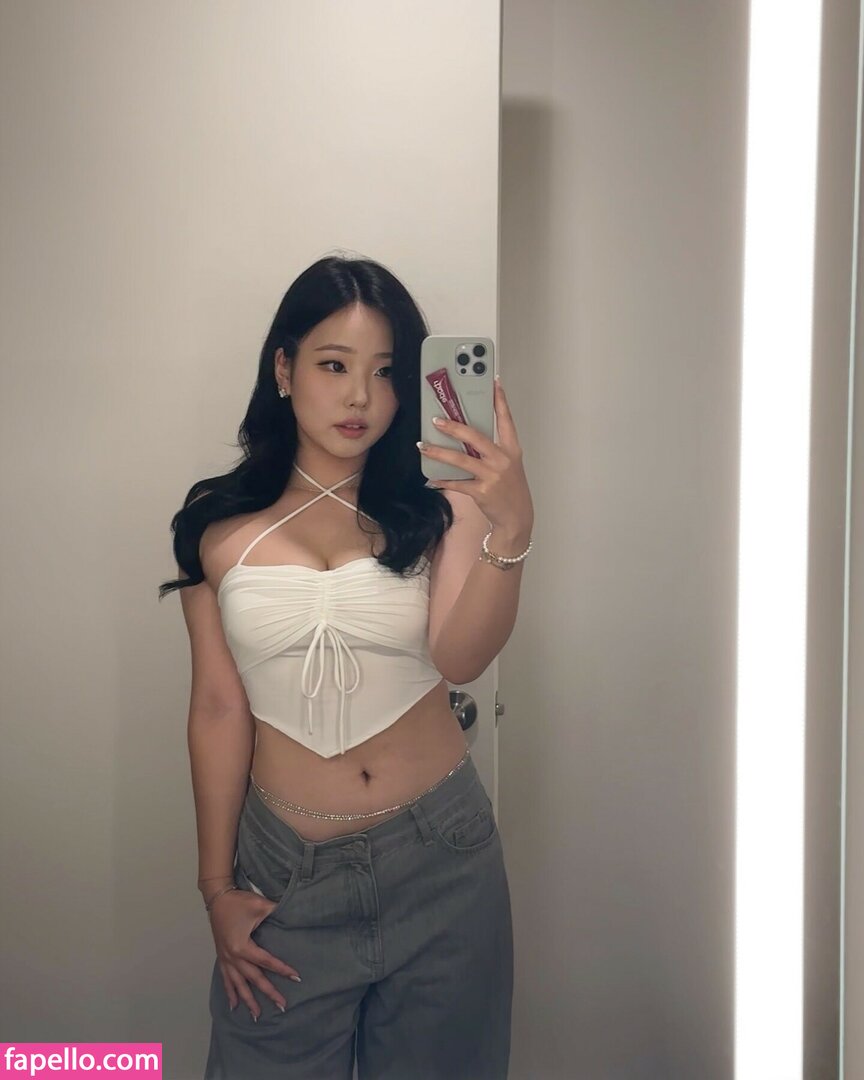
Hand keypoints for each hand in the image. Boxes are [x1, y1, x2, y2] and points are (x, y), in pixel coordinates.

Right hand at [208, 887, 301, 1020]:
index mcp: (242, 947)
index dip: (282, 969)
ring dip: (248, 1000)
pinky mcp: (221, 957)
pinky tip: (234, 1005)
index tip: (296, 977)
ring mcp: (226, 959)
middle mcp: (233, 957)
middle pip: (253, 978)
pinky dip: (230, 993)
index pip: (266, 962)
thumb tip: (294, 916)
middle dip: (268, 992)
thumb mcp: (260, 906)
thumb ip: (277, 913)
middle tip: (282, 1006)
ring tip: (257, 1015)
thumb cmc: (239, 902)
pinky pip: (226, 979)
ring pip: (238, 984)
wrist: (217, 898)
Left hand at [419, 378, 533, 539]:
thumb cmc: (510, 489)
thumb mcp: (508, 465)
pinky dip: (442, 480)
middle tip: (436, 420)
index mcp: (511, 450)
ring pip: (460, 460)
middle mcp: (502, 460)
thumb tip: (464, 437)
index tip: (494, 382)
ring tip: (422, 446)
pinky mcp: (482, 491)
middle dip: (453, 427)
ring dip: (438, 452)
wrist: (516, 518)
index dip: (500, 400)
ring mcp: (492, 476)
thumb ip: (491, 450)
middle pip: (475, 437)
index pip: (506, 420)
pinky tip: (430, 478)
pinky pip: (457, 483)